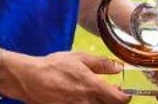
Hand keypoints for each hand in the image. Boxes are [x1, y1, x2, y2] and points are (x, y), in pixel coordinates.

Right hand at [0, 49, 130, 103]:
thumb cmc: (55, 66)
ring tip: (93, 94)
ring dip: (100, 103)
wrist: (31, 79)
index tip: (124, 91)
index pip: (120, 100)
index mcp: (93, 87)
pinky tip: (82, 98)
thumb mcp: (80, 58)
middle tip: (110, 92)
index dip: (126, 96)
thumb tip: (119, 68)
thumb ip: (102, 64)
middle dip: (114, 101)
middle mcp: (87, 103)